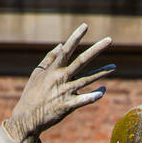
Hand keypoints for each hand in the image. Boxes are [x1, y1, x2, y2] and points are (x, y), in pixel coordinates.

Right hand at [7, 23, 113, 142]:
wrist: (27, 118)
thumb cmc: (32, 94)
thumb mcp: (38, 73)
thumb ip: (49, 57)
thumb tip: (61, 44)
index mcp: (53, 69)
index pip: (67, 49)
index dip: (76, 37)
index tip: (85, 25)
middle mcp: (61, 78)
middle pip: (81, 61)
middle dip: (96, 49)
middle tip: (109, 40)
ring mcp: (64, 92)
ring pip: (86, 80)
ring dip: (101, 73)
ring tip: (114, 67)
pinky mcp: (66, 106)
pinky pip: (82, 100)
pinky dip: (92, 96)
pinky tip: (102, 91)